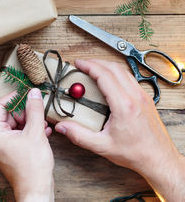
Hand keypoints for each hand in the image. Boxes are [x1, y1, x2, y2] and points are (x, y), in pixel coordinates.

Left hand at [0, 88, 53, 201]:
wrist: (36, 190)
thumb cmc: (32, 167)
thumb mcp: (35, 132)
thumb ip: (34, 110)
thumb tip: (34, 93)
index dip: (14, 97)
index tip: (27, 93)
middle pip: (8, 114)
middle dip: (25, 110)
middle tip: (39, 107)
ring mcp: (2, 145)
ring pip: (15, 124)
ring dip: (30, 120)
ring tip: (44, 120)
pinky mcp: (11, 150)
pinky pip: (19, 133)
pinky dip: (30, 130)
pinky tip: (44, 130)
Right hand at [55, 59, 184, 201]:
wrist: (158, 159)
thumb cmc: (136, 153)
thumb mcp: (102, 146)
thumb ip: (79, 135)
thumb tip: (63, 127)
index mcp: (124, 105)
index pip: (105, 76)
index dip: (89, 66)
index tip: (79, 64)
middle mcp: (135, 97)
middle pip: (114, 68)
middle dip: (96, 62)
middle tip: (83, 65)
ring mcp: (143, 96)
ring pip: (124, 71)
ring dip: (107, 66)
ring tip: (94, 70)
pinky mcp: (146, 100)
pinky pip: (130, 79)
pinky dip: (117, 74)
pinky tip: (109, 81)